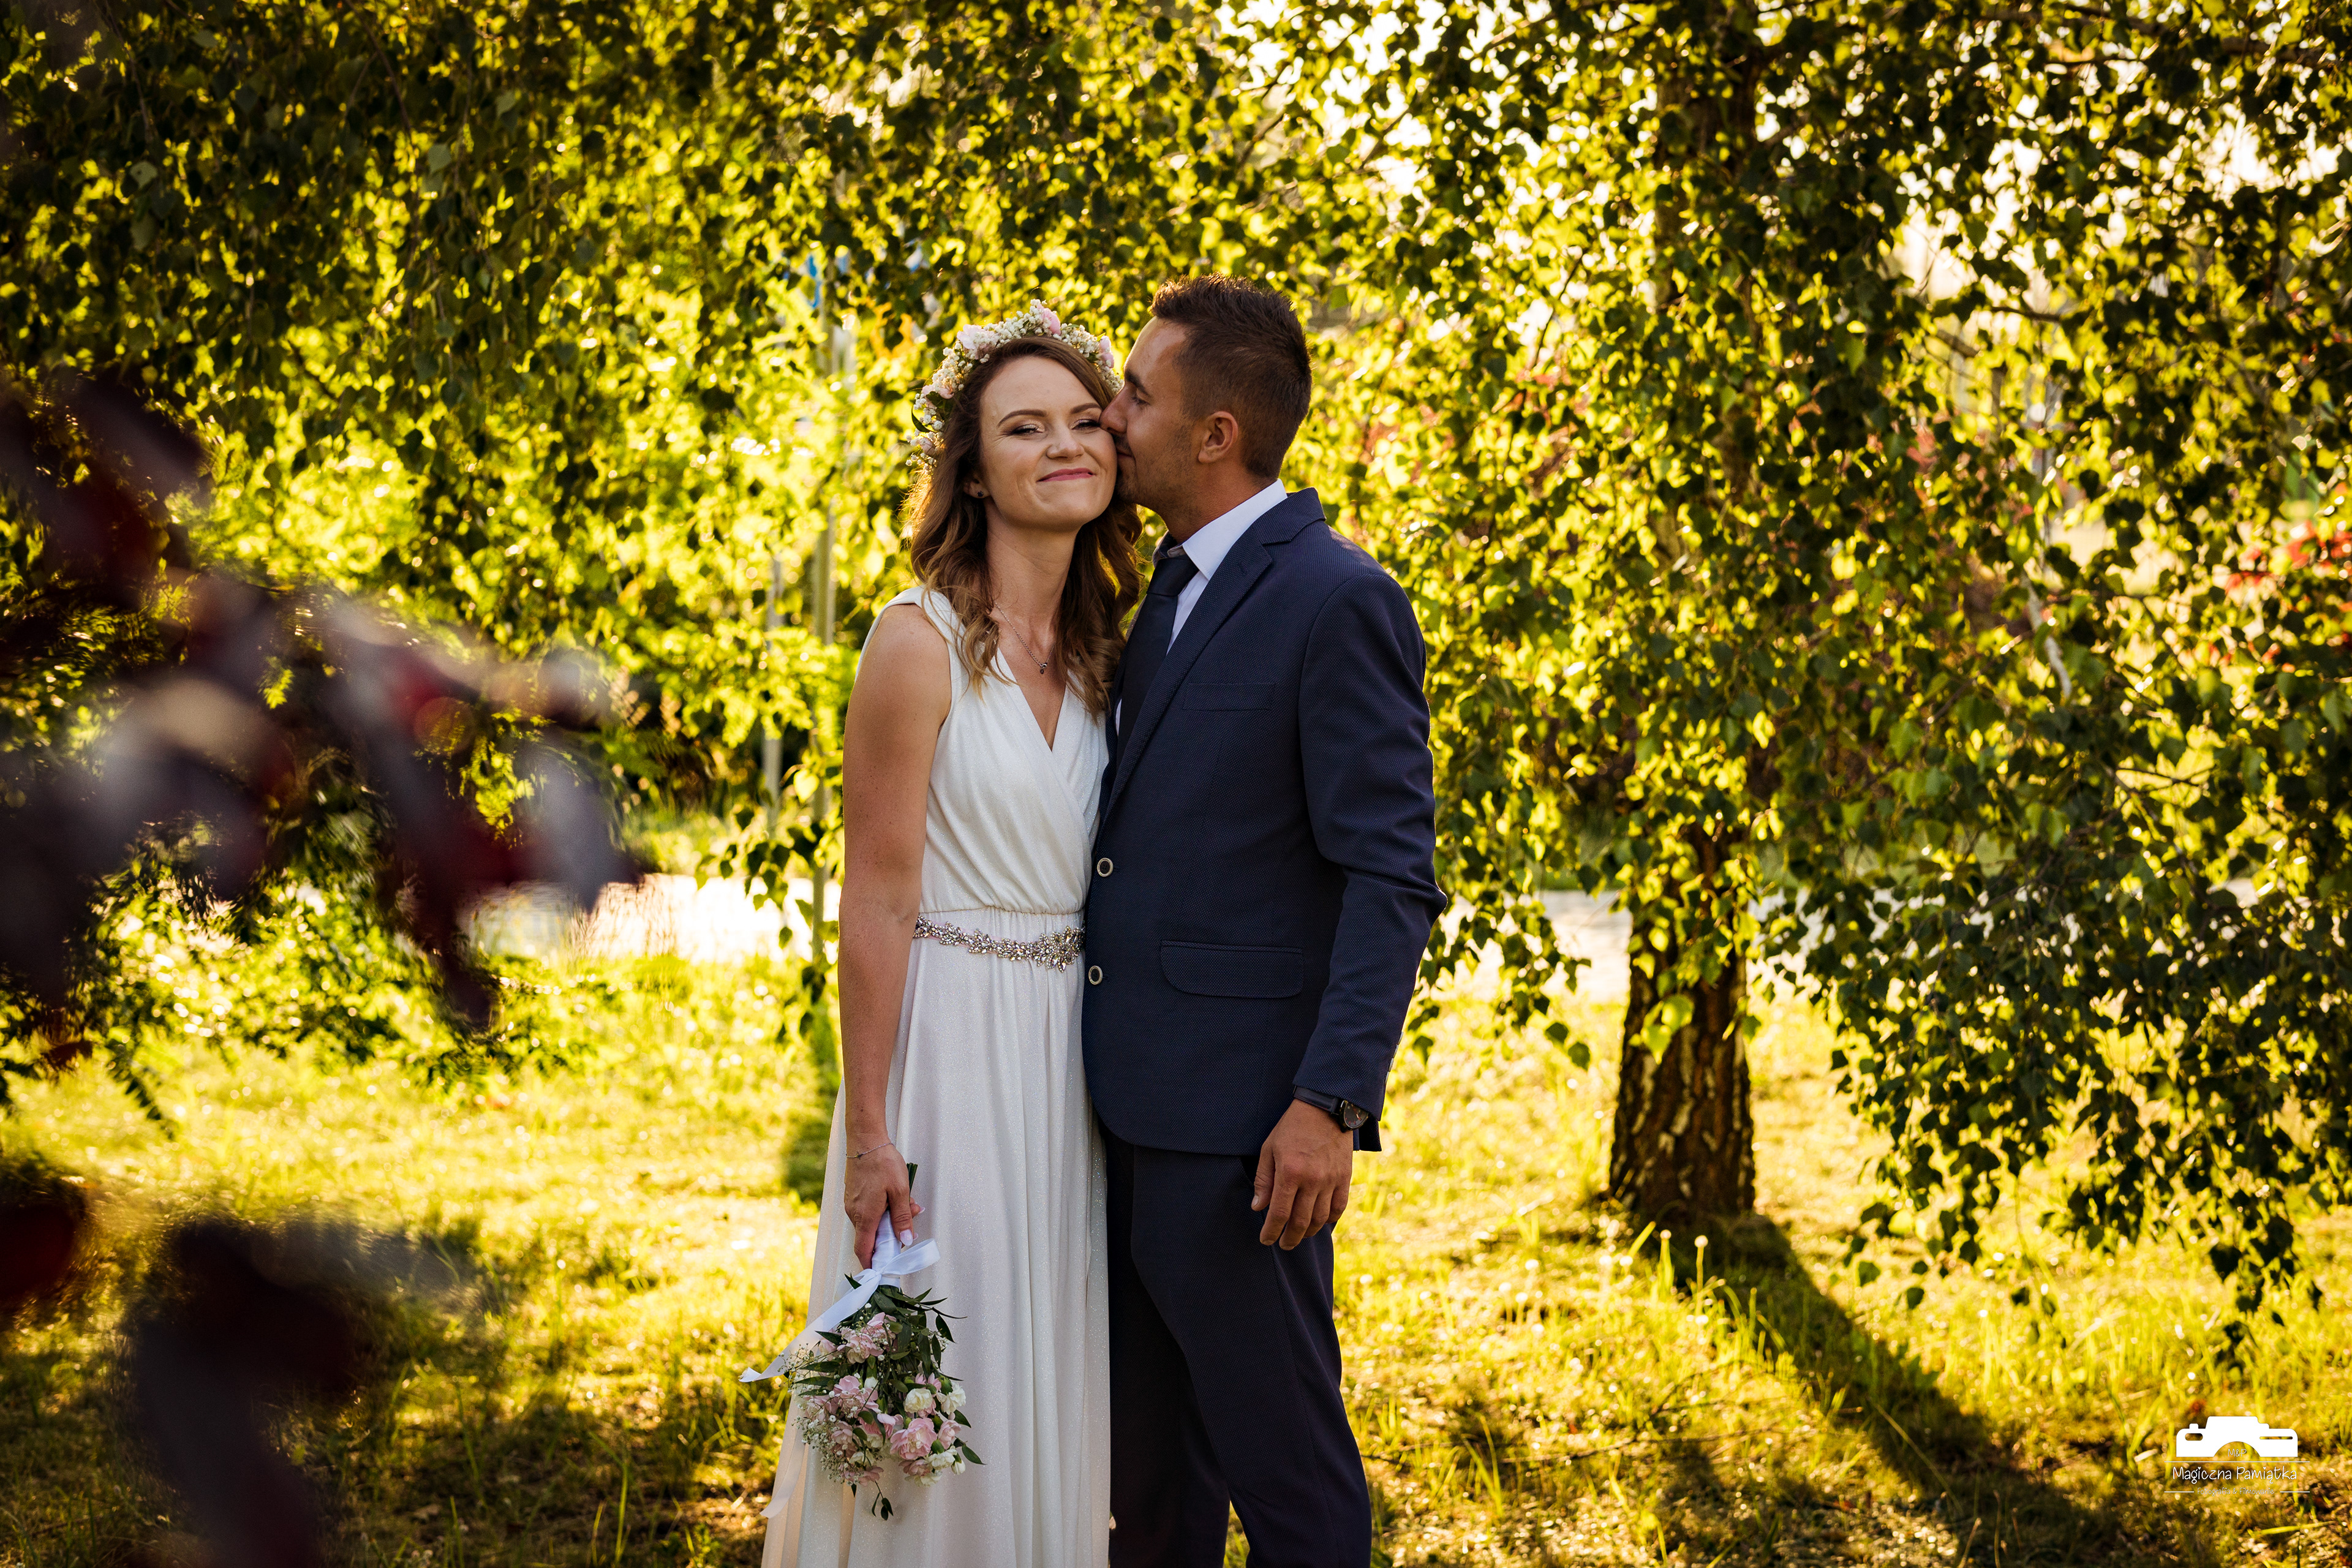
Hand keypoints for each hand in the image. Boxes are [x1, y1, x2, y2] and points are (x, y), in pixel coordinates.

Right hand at [844, 1139, 921, 1269]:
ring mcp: (851, 1205)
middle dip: (890, 1235)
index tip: (882, 1270)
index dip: (872, 1264)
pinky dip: (881, 1210)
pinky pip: (867, 1211)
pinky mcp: (852, 1196)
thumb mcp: (900, 1191)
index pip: (864, 1250)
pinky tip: (894, 1196)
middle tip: (909, 1220)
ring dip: (888, 1219)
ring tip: (906, 1202)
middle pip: (870, 1237)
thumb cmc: (882, 1163)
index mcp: (865, 1216)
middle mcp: (854, 1213)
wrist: (865, 1140)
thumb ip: (902, 1218)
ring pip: (870, 1222)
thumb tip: (906, 1241)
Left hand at [1252, 1099, 1354, 1248]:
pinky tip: (1321, 1223)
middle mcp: (1312, 1180)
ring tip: (1299, 1236)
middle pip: (1300, 1222)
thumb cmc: (1291, 1127)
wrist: (1325, 1108)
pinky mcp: (1344, 1177)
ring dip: (1308, 1233)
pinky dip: (1330, 1220)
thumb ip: (1263, 1180)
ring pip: (1320, 1219)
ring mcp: (1330, 1180)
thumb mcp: (1269, 1148)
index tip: (1265, 1240)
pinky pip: (1339, 1207)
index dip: (1271, 1231)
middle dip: (1289, 1238)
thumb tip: (1258, 1207)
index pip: (1279, 1213)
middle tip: (1282, 1244)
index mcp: (1290, 1173)